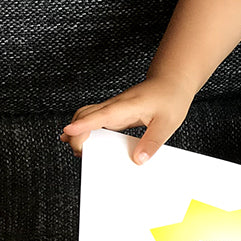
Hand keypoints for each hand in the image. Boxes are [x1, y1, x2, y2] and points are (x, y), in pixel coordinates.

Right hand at [60, 77, 192, 163]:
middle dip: (76, 132)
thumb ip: (152, 142)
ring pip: (87, 115)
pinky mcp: (116, 111)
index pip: (101, 115)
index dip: (84, 124)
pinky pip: (96, 119)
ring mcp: (114, 107)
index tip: (68, 131)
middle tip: (79, 153)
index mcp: (127, 106)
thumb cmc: (170, 97)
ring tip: (77, 149)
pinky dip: (86, 128)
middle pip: (86, 114)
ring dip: (78, 130)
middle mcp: (116, 105)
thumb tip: (138, 160)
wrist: (172, 81)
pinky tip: (84, 139)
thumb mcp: (168, 123)